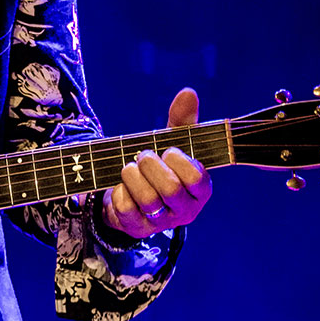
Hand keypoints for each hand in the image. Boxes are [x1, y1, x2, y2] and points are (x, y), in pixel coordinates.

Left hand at [103, 88, 212, 239]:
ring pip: (148, 200)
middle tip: (143, 156)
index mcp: (200, 190)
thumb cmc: (158, 166)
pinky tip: (120, 185)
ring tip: (128, 167)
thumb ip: (182, 120)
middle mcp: (185, 210)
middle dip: (152, 166)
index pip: (198, 179)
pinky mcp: (137, 228)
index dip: (180, 161)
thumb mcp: (170, 142)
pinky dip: (119, 192)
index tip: (168, 150)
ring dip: (133, 177)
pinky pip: (126, 209)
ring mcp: (161, 222)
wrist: (129, 192)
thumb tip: (188, 93)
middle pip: (171, 189)